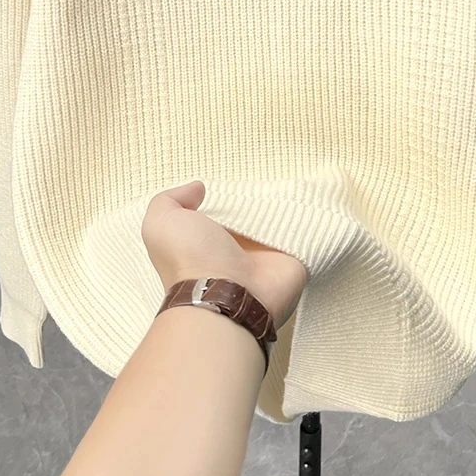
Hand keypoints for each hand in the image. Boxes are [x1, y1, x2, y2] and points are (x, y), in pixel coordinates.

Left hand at [142, 181, 307, 329]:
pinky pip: (307, 233)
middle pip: (253, 215)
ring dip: (287, 205)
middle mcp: (237, 250)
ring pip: (281, 221)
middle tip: (268, 178)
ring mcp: (267, 256)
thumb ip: (171, 200)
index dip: (225, 196)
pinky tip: (314, 198)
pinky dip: (311, 218)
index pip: (221, 213)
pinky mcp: (295, 260)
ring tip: (296, 180)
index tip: (232, 181)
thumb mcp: (161, 224)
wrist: (227, 296)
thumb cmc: (191, 260)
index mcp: (208, 241)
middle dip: (260, 198)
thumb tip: (198, 189)